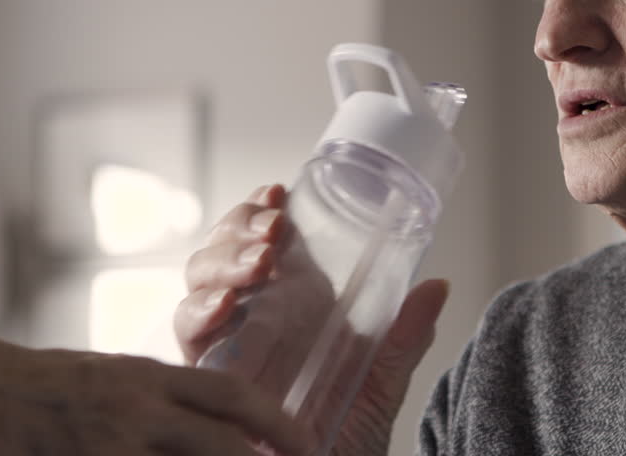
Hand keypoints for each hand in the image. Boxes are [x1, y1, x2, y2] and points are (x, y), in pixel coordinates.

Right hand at [0, 306, 310, 455]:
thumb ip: (144, 402)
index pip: (229, 394)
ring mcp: (108, 444)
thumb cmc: (19, 385)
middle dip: (269, 451)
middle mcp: (135, 409)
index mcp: (142, 379)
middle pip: (222, 435)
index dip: (276, 418)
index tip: (306, 440)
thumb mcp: (97, 379)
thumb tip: (184, 426)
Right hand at [175, 185, 448, 455]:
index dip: (260, 211)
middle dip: (240, 227)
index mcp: (289, 305)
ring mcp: (224, 343)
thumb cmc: (345, 441)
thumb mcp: (379, 386)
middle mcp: (250, 317)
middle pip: (223, 250)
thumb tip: (438, 286)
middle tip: (273, 229)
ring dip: (225, 259)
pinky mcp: (205, 375)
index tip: (279, 193)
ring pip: (199, 279)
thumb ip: (402, 339)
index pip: (260, 240)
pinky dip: (200, 311)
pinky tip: (227, 305)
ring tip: (260, 262)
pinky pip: (187, 333)